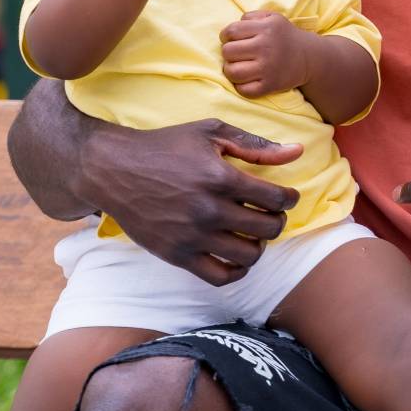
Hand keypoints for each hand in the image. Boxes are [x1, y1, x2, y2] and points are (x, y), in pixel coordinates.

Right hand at [78, 118, 302, 285]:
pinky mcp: (176, 255)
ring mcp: (191, 236)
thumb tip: (297, 152)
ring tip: (253, 232)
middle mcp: (208, 210)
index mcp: (220, 177)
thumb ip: (256, 145)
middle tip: (269, 213)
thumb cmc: (164, 146)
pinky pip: (220, 277)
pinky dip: (237, 271)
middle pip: (268, 229)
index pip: (277, 199)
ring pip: (248, 255)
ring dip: (259, 245)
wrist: (113, 169)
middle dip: (277, 220)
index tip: (286, 196)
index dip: (290, 198)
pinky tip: (237, 255)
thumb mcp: (210, 133)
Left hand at [221, 10, 316, 97]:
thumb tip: (231, 29)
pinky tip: (247, 80)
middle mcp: (266, 47)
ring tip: (238, 67)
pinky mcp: (270, 85)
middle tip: (237, 55)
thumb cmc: (284, 36)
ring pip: (232, 72)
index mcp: (266, 28)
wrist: (311, 58)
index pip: (231, 31)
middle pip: (228, 51)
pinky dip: (241, 86)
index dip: (226, 36)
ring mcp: (268, 68)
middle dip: (229, 53)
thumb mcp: (273, 18)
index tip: (232, 40)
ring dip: (231, 70)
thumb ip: (251, 17)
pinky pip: (244, 90)